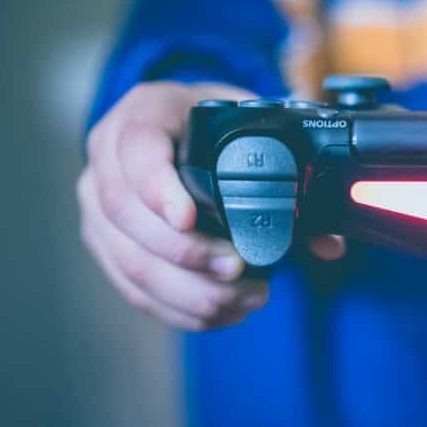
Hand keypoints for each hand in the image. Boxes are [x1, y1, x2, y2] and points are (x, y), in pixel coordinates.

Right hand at [78, 82, 345, 329]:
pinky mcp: (106, 245)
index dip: (157, 188)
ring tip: (245, 298)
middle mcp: (108, 158)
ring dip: (189, 291)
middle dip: (187, 254)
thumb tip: (328, 243)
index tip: (187, 218)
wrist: (183, 124)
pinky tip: (222, 312)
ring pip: (130, 261)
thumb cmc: (217, 123)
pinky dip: (179, 308)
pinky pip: (133, 288)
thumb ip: (290, 173)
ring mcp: (99, 205)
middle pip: (127, 216)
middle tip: (238, 269)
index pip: (136, 149)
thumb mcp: (251, 125)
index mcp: (143, 113)